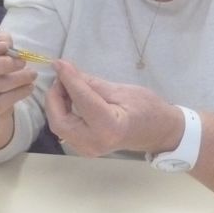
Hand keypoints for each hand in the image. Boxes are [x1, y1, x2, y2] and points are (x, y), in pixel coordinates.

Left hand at [44, 59, 182, 156]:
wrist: (158, 132)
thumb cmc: (146, 109)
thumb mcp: (120, 90)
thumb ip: (90, 83)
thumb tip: (66, 69)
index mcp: (108, 128)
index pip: (82, 101)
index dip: (68, 80)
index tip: (59, 63)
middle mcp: (94, 143)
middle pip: (59, 120)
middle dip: (55, 96)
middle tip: (62, 76)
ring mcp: (87, 149)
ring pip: (59, 125)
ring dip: (56, 103)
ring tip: (66, 84)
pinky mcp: (83, 147)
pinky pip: (65, 128)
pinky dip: (62, 111)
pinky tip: (69, 97)